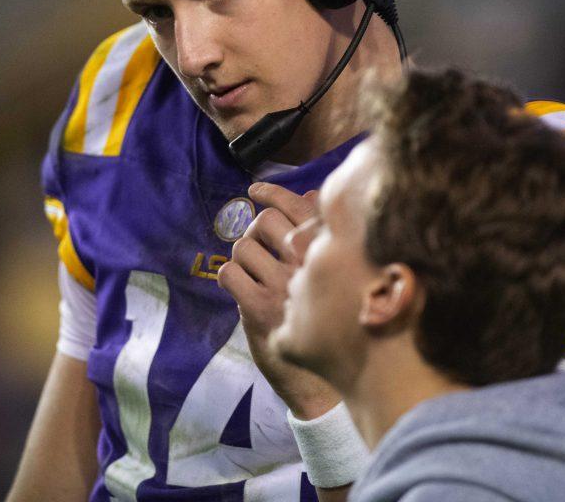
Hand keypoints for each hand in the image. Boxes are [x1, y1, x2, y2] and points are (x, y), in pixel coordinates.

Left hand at [217, 182, 340, 419]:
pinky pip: (229, 273)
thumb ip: (321, 230)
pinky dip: (230, 276)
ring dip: (242, 256)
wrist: (327, 374)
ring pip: (243, 247)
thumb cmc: (333, 316)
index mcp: (331, 249)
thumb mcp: (335, 268)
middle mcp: (309, 263)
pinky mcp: (260, 308)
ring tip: (252, 271)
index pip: (297, 204)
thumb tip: (308, 192)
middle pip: (265, 222)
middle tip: (258, 246)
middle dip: (254, 231)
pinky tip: (241, 288)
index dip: (271, 192)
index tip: (256, 190)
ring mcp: (284, 285)